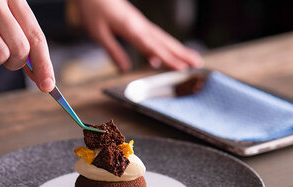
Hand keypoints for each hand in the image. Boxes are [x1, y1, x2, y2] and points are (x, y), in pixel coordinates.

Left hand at [73, 0, 202, 71]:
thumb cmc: (94, 10)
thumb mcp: (99, 33)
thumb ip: (113, 51)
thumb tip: (125, 70)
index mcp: (132, 29)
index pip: (153, 48)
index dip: (168, 59)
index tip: (181, 68)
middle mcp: (141, 26)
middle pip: (165, 42)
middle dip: (182, 54)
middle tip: (198, 64)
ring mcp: (142, 24)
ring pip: (164, 39)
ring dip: (179, 49)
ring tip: (193, 59)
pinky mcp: (140, 24)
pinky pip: (157, 37)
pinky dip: (166, 46)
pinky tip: (166, 56)